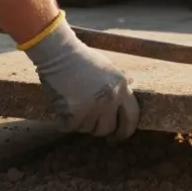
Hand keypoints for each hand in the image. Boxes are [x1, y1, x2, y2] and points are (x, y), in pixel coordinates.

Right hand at [23, 17, 139, 139]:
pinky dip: (65, 122)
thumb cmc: (82, 59)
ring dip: (81, 123)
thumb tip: (131, 85)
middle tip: (92, 125)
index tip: (120, 136)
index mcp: (121, 87)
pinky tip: (63, 110)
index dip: (126, 130)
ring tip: (75, 108)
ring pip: (88, 129)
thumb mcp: (108, 68)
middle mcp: (110, 99)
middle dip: (100, 129)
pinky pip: (71, 127)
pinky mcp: (74, 113)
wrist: (60, 53)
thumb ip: (119, 82)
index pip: (132, 116)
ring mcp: (93, 107)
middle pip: (108, 128)